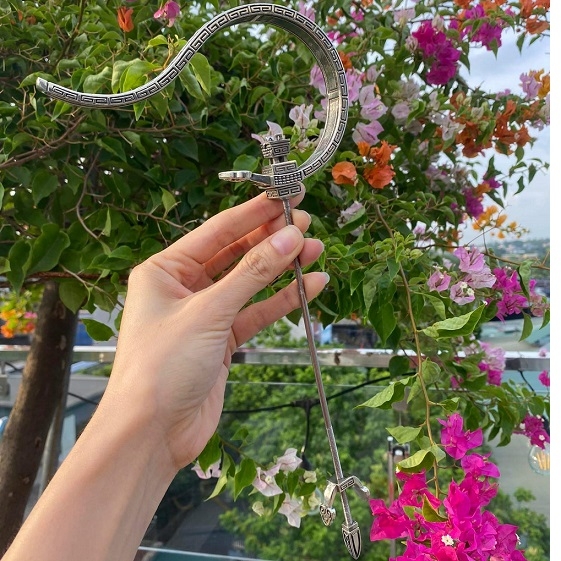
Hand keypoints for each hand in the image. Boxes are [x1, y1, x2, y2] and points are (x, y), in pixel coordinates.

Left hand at [104, 190, 327, 470]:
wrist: (151, 434)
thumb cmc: (162, 367)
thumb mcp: (209, 312)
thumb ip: (252, 274)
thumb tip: (290, 237)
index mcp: (165, 270)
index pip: (218, 231)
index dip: (254, 213)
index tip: (286, 196)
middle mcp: (184, 288)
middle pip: (236, 254)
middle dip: (271, 240)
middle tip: (306, 224)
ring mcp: (205, 314)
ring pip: (250, 283)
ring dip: (281, 268)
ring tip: (315, 251)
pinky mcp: (222, 340)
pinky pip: (255, 312)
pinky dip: (281, 301)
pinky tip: (310, 287)